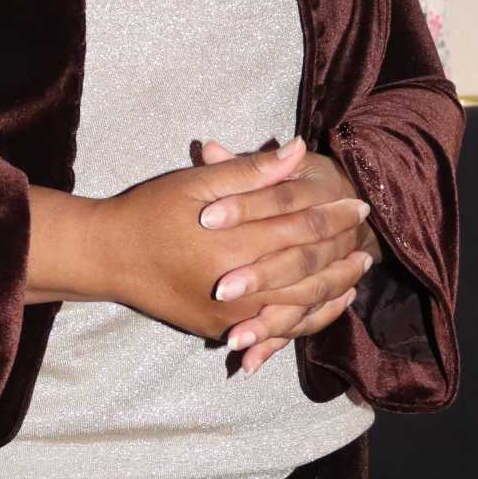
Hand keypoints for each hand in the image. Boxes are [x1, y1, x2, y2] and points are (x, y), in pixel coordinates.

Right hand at [90, 140, 369, 341]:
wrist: (110, 256)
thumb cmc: (151, 210)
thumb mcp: (197, 183)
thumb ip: (250, 171)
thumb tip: (297, 148)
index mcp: (235, 241)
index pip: (300, 226)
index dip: (333, 213)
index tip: (358, 200)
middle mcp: (239, 285)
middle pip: (307, 267)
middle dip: (341, 248)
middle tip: (367, 233)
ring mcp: (232, 315)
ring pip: (300, 304)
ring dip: (334, 285)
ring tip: (358, 269)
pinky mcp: (224, 330)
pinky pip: (279, 329)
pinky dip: (309, 316)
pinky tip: (327, 303)